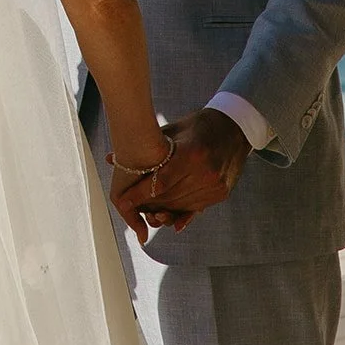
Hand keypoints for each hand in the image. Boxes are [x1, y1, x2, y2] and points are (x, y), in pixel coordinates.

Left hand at [113, 108, 250, 238]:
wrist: (234, 130)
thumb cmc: (198, 125)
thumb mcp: (173, 130)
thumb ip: (146, 147)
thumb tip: (110, 158)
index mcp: (192, 154)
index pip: (160, 182)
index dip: (140, 194)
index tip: (123, 201)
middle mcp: (205, 173)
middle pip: (170, 197)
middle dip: (148, 204)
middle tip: (129, 209)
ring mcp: (215, 186)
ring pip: (182, 206)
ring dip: (162, 210)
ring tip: (144, 212)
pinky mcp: (220, 194)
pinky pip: (196, 208)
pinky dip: (180, 212)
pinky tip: (167, 218)